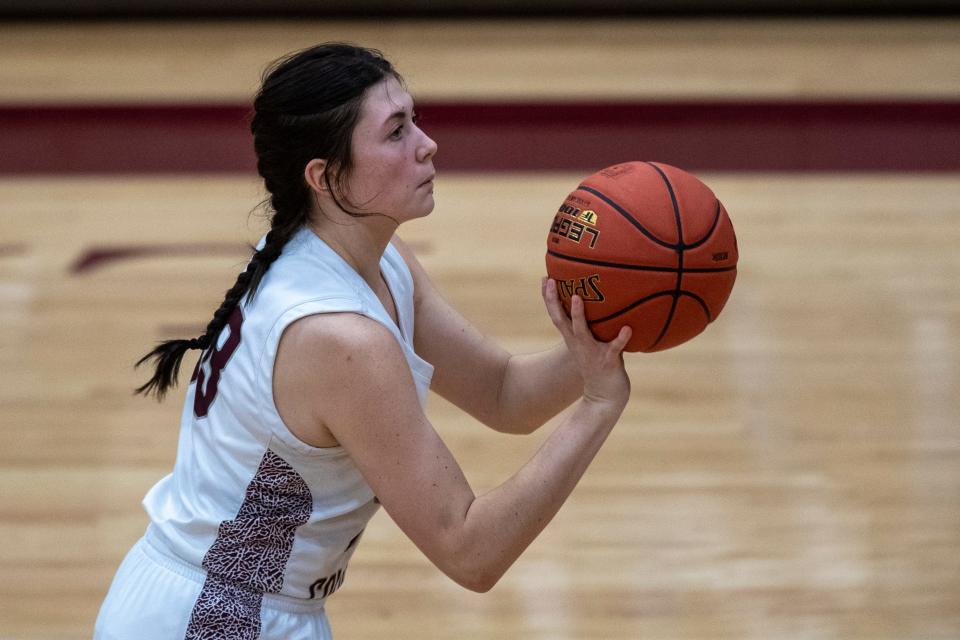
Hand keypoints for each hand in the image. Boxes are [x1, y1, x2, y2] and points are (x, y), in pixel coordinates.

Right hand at [542, 277, 631, 409]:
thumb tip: (604, 304)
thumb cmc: (600, 366)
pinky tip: (628, 328)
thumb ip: (594, 326)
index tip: (544, 278)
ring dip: (579, 315)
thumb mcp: (593, 344)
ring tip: (578, 298)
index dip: (548, 299)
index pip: (557, 316)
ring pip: (582, 332)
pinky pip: (614, 348)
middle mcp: (578, 344)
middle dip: (553, 301)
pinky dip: (620, 338)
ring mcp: (592, 352)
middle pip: (561, 320)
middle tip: (550, 281)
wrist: (605, 397)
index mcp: (573, 339)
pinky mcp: (608, 361)